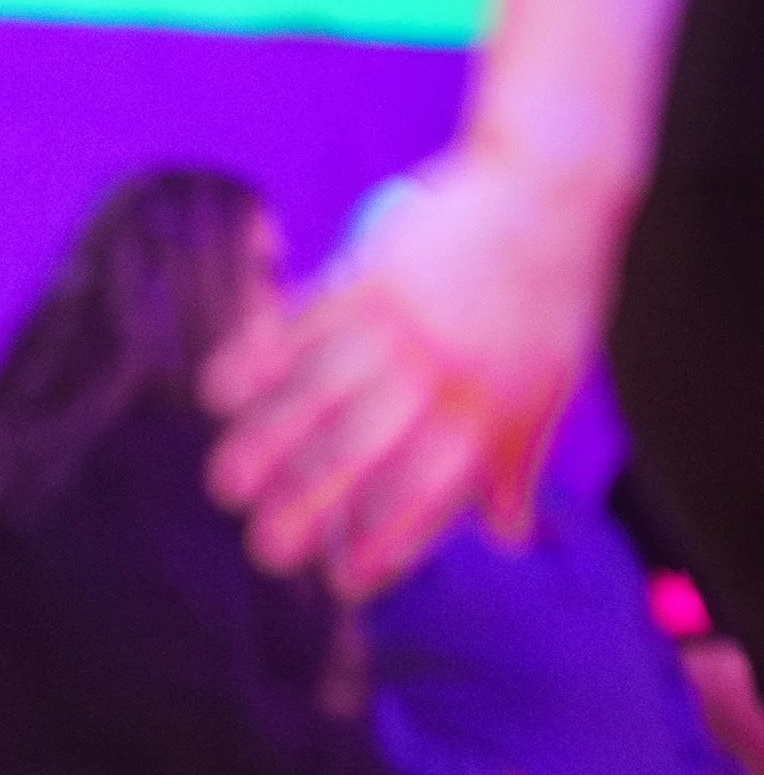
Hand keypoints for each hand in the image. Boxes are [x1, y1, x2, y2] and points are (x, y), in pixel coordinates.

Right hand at [201, 148, 619, 600]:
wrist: (546, 188)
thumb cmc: (554, 295)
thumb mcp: (554, 386)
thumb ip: (519, 463)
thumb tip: (506, 538)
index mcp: (486, 410)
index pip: (426, 493)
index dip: (384, 544)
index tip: (344, 585)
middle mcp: (437, 374)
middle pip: (359, 453)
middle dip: (306, 508)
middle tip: (266, 553)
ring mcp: (396, 325)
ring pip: (315, 396)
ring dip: (264, 444)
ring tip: (225, 489)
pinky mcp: (365, 278)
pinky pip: (298, 327)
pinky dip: (255, 360)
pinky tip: (219, 395)